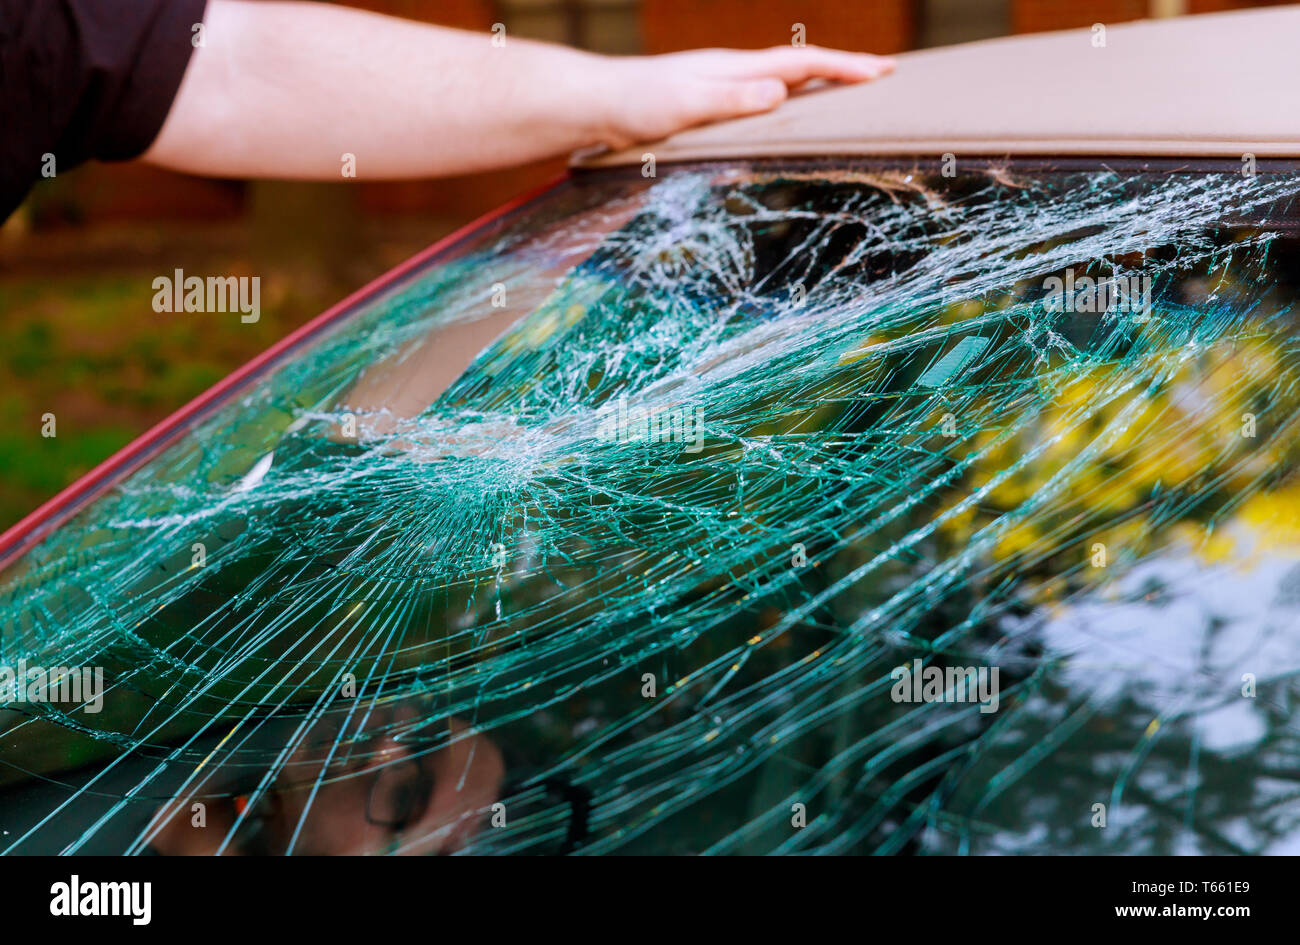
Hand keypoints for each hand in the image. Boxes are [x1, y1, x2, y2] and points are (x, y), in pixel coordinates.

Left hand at [595, 46, 895, 149]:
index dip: (842, 67)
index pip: (800, 63)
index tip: (881, 72)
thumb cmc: (635, 106)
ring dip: (819, 81)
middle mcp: (733, 71)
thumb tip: (779, 92)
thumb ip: (731, 99)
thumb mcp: (685, 105)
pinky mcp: (707, 101)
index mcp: (735, 69)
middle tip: (883, 73)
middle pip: (799, 65)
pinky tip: (788, 109)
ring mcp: (720, 84)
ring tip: (849, 88)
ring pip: (783, 78)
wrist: (595, 102)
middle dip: (843, 69)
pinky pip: (762, 95)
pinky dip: (789, 97)